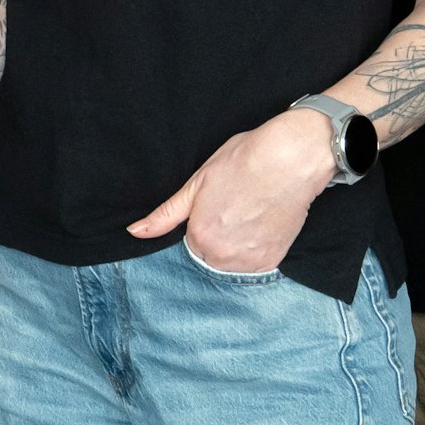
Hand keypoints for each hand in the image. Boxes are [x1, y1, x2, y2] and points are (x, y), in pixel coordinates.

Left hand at [129, 107, 333, 271]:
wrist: (290, 159)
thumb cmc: (244, 161)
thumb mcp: (197, 183)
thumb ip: (165, 215)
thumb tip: (134, 232)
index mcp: (198, 236)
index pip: (193, 241)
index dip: (206, 221)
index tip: (221, 204)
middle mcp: (221, 255)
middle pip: (211, 255)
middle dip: (220, 236)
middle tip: (237, 207)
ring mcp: (249, 260)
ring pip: (233, 262)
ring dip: (238, 246)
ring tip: (251, 214)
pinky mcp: (272, 261)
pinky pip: (255, 265)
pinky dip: (258, 249)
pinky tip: (264, 224)